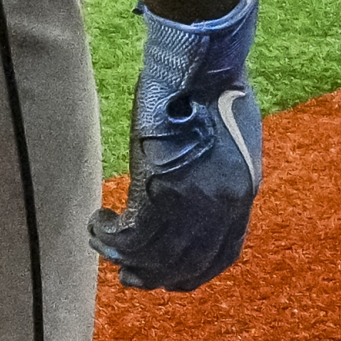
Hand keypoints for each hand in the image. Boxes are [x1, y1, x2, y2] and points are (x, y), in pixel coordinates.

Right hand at [89, 0, 261, 291]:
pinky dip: (110, 237)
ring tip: (103, 242)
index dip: (195, 271)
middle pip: (187, 265)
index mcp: (243, 191)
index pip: (223, 254)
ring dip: (125, 258)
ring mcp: (194, 203)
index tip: (171, 274)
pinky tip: (97, 222)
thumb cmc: (212, 84)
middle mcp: (223, 206)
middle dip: (156, 276)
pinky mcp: (163, 191)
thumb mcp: (230, 135)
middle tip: (129, 277)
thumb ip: (218, 167)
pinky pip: (131, 237)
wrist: (202, 63)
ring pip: (155, 257)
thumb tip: (195, 181)